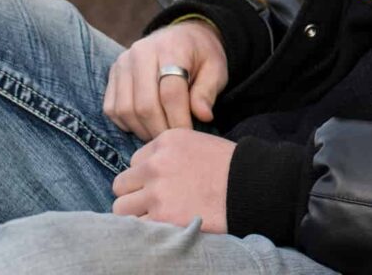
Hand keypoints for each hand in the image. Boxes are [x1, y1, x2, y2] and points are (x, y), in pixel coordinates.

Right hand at [103, 21, 227, 140]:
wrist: (184, 36)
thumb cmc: (201, 56)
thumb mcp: (216, 68)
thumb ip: (208, 92)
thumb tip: (203, 117)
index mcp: (172, 47)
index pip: (170, 92)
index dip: (179, 119)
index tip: (188, 135)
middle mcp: (142, 52)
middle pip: (145, 104)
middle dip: (160, 129)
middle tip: (173, 140)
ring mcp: (123, 62)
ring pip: (125, 109)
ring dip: (143, 130)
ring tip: (161, 133)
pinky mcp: (112, 73)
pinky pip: (112, 108)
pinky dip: (127, 123)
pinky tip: (145, 125)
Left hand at [111, 128, 234, 231]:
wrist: (250, 185)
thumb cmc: (228, 166)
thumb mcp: (197, 143)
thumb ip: (169, 153)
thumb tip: (145, 171)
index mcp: (166, 140)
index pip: (135, 160)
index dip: (147, 174)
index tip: (163, 182)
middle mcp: (156, 163)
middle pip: (122, 183)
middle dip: (135, 193)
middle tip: (154, 201)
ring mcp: (156, 191)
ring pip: (120, 207)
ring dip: (136, 213)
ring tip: (156, 215)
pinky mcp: (161, 217)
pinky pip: (133, 227)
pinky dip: (144, 230)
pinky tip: (161, 226)